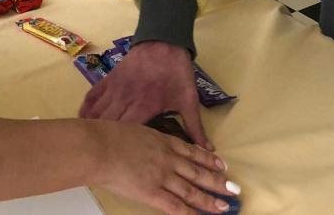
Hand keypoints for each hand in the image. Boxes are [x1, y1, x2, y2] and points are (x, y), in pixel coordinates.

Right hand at [80, 41, 210, 149]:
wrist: (164, 41)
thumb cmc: (176, 72)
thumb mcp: (189, 100)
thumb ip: (196, 126)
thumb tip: (209, 151)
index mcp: (145, 106)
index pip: (127, 133)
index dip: (120, 149)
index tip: (117, 163)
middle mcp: (125, 99)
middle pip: (108, 125)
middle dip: (104, 143)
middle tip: (99, 158)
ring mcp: (114, 88)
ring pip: (97, 112)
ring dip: (92, 128)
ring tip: (88, 145)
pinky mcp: (109, 79)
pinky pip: (92, 97)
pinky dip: (86, 110)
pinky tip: (83, 121)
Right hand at [92, 119, 237, 214]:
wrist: (100, 146)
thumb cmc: (110, 134)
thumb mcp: (134, 127)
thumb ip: (146, 137)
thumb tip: (149, 142)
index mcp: (163, 140)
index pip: (192, 151)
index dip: (208, 158)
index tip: (222, 164)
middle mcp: (168, 158)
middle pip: (198, 171)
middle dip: (217, 181)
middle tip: (233, 189)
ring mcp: (162, 176)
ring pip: (191, 190)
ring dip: (210, 199)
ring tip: (224, 206)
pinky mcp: (152, 193)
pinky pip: (175, 206)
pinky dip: (190, 213)